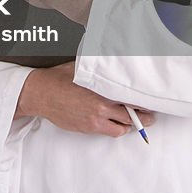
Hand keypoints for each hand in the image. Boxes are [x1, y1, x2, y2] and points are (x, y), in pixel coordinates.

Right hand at [16, 61, 155, 136]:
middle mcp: (101, 107)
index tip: (151, 101)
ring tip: (133, 120)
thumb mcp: (80, 68)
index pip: (132, 99)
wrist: (40, 94)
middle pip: (133, 117)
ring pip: (123, 128)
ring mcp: (95, 120)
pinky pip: (109, 132)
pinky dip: (115, 129)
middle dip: (144, 118)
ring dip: (129, 125)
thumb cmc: (58, 79)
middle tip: (150, 117)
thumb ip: (98, 68)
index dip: (144, 102)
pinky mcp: (88, 128)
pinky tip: (115, 123)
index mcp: (102, 90)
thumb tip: (111, 60)